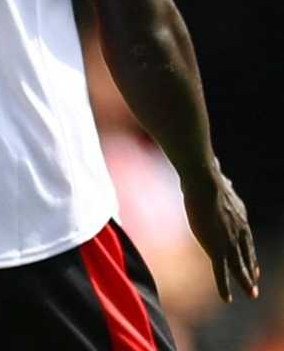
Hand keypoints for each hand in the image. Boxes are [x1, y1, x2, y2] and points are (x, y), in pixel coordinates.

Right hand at [182, 166, 260, 300]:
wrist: (204, 182)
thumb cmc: (206, 176)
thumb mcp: (216, 177)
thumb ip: (218, 176)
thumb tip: (215, 162)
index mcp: (239, 217)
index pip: (246, 238)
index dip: (248, 251)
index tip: (252, 261)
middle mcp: (239, 231)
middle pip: (246, 254)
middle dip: (250, 268)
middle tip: (255, 282)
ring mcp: (229, 241)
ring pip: (238, 266)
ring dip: (245, 281)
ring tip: (251, 294)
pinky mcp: (217, 248)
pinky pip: (221, 272)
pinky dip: (224, 287)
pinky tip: (228, 299)